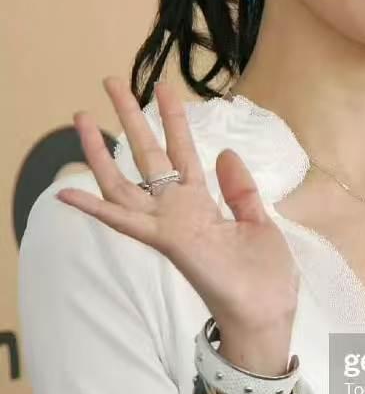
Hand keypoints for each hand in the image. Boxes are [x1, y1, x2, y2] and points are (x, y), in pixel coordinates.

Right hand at [55, 76, 300, 340]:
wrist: (268, 311)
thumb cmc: (265, 276)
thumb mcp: (259, 221)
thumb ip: (239, 189)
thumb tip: (225, 151)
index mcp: (203, 205)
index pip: (182, 152)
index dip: (172, 119)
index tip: (163, 88)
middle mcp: (179, 211)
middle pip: (148, 155)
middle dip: (130, 118)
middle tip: (111, 81)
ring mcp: (168, 226)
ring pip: (125, 181)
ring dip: (100, 150)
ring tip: (80, 115)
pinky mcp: (167, 241)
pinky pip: (125, 222)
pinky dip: (95, 210)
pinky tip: (67, 192)